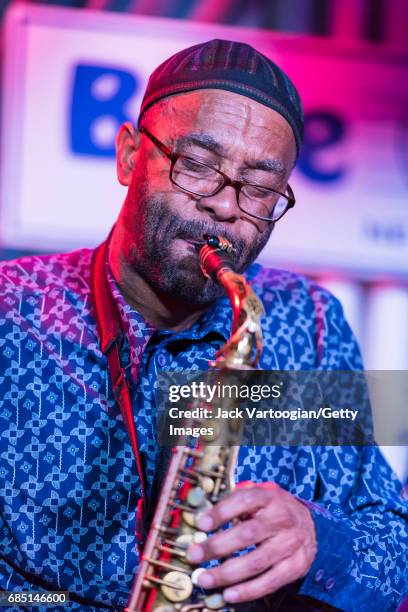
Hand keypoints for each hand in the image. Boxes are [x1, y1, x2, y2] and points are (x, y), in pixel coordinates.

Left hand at [186, 482, 316, 603]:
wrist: (311, 525)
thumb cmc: (274, 511)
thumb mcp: (260, 496)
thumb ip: (236, 501)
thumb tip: (203, 514)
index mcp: (270, 497)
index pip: (245, 500)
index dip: (222, 511)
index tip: (201, 524)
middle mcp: (282, 519)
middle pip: (248, 534)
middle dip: (217, 546)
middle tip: (194, 555)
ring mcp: (291, 544)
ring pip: (257, 561)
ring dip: (227, 573)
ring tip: (205, 579)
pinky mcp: (296, 566)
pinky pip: (271, 581)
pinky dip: (248, 590)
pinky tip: (229, 594)